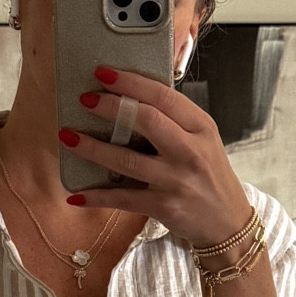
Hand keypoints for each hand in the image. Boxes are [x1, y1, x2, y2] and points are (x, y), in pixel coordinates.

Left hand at [58, 66, 254, 251]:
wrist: (228, 223)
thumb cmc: (211, 177)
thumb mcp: (204, 140)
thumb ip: (175, 121)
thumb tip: (131, 100)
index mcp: (200, 126)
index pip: (164, 96)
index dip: (131, 82)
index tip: (105, 73)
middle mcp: (190, 151)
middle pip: (147, 120)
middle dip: (111, 107)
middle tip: (85, 99)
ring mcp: (176, 180)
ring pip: (128, 159)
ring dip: (93, 148)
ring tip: (67, 137)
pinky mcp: (164, 206)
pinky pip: (123, 199)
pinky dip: (97, 197)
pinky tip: (75, 196)